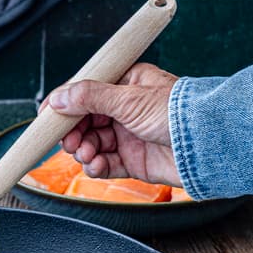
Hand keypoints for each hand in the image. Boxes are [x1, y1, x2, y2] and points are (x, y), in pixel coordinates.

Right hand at [47, 63, 181, 185]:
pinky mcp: (133, 160)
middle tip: (69, 141)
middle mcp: (126, 110)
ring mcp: (129, 135)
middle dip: (73, 133)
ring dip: (84, 150)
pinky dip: (95, 166)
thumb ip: (90, 97)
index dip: (65, 105)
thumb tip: (59, 97)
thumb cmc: (177, 112)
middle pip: (85, 121)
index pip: (86, 93)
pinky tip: (95, 165)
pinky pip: (105, 164)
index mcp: (126, 85)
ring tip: (86, 154)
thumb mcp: (128, 98)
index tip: (47, 116)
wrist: (205, 144)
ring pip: (92, 144)